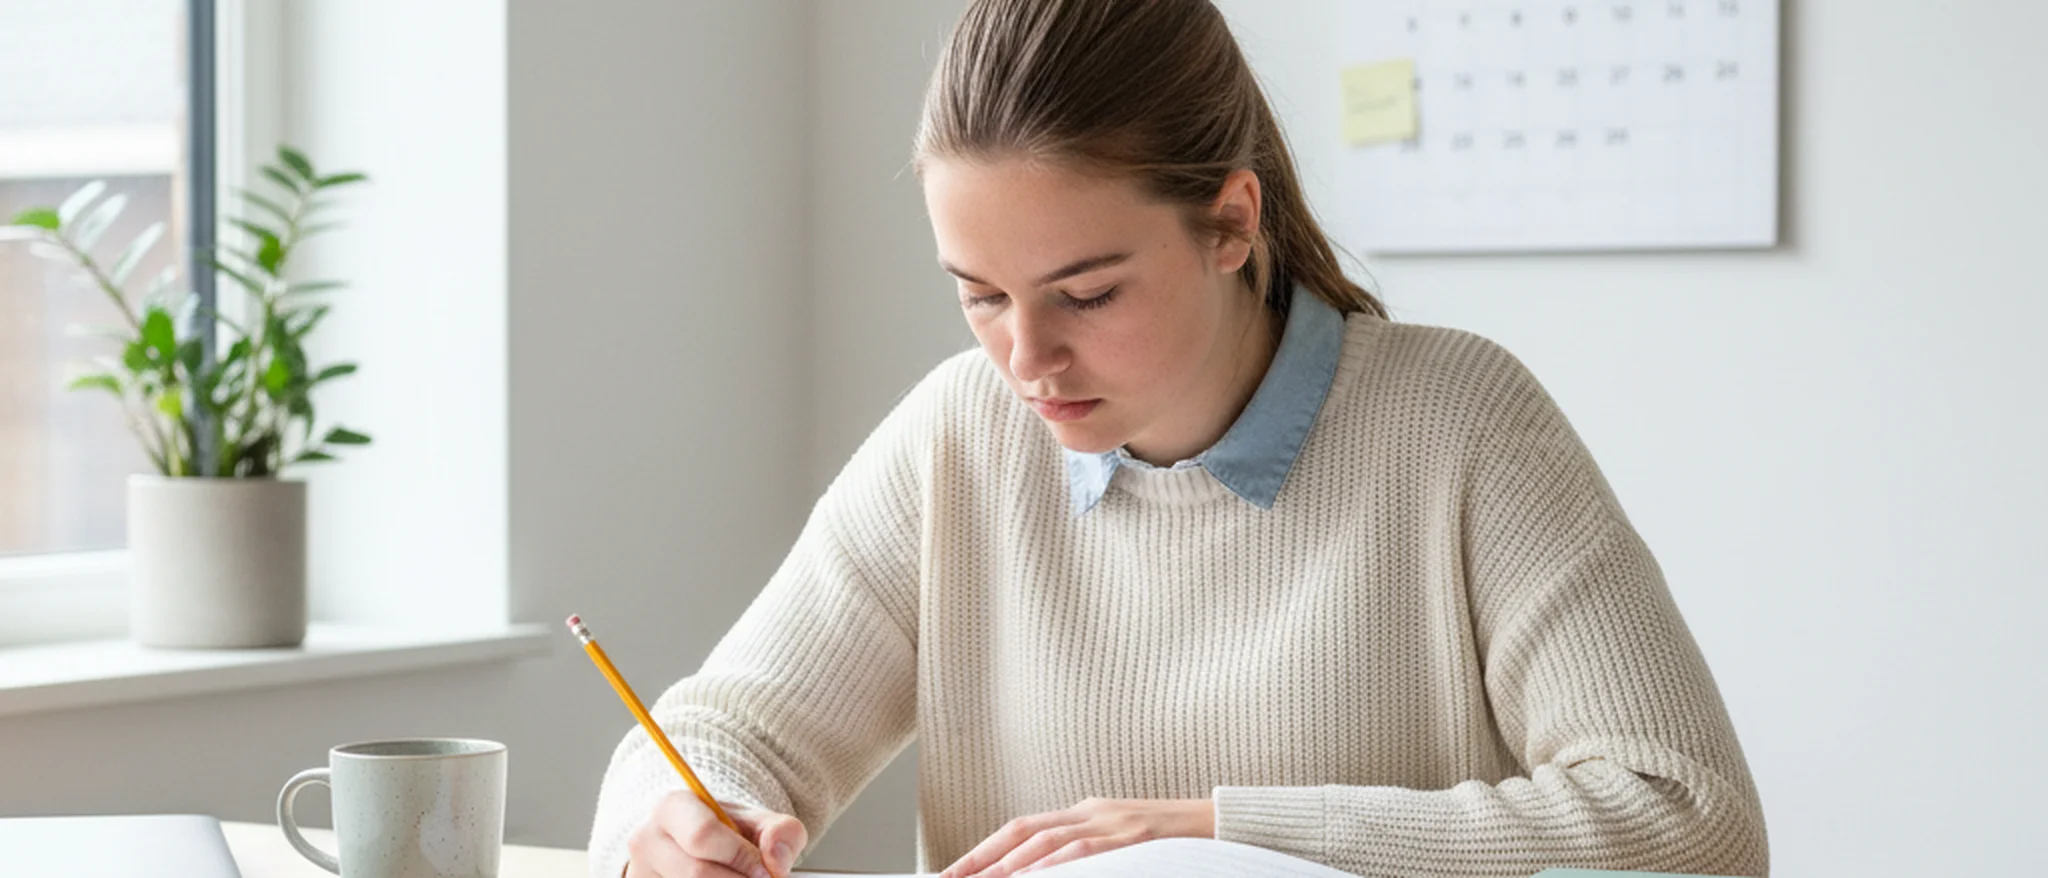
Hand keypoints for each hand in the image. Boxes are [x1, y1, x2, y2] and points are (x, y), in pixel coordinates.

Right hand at [623, 792, 806, 877]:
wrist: (701, 847)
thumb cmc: (728, 833)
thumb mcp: (758, 822)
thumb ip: (780, 831)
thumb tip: (776, 859)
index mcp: (672, 807)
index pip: (703, 835)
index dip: (740, 857)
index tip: (765, 870)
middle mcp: (646, 839)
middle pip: (696, 873)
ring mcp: (641, 872)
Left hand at [939, 797, 1214, 877]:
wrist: (1223, 826)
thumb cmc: (1171, 842)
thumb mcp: (1121, 841)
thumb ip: (1083, 852)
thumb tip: (1041, 874)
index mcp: (1085, 812)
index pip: (1022, 828)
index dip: (984, 849)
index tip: (953, 872)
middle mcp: (1092, 812)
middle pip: (1023, 831)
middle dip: (982, 858)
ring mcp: (1113, 823)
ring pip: (1047, 841)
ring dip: (1009, 865)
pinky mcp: (1135, 838)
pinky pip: (1085, 852)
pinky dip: (1054, 866)